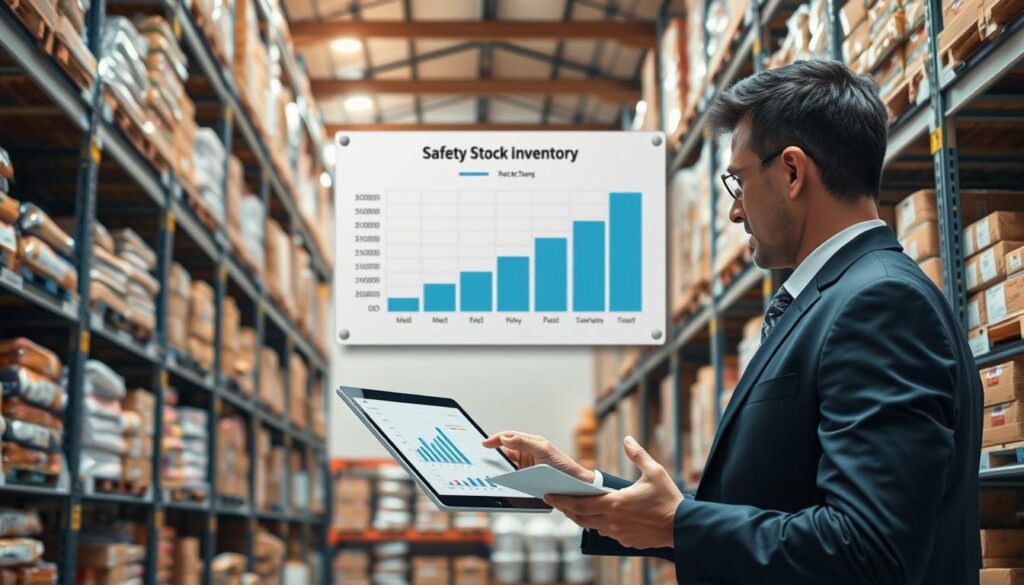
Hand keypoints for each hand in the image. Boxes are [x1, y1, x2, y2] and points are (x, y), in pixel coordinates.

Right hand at [481, 430, 593, 482]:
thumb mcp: (543, 451)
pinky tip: (502, 480)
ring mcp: (527, 467)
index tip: (485, 444)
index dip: (496, 439)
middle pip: (505, 452)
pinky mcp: (527, 479)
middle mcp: (527, 453)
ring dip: (500, 468)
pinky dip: (506, 478)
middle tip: (484, 460)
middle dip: (495, 454)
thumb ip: (524, 443)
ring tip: (490, 471)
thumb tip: (505, 438)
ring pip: (508, 465)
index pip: (509, 437)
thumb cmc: (563, 465)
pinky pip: (512, 477)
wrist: (575, 485)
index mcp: (531, 443)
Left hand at [545, 436, 682, 549]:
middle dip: (565, 509)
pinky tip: (599, 518)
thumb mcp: (654, 472)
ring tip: (574, 507)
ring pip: (592, 526)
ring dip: (581, 517)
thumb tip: (627, 439)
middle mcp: (612, 521)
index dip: (562, 500)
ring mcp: (619, 533)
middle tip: (554, 501)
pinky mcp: (626, 541)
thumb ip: (637, 455)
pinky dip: (598, 525)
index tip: (549, 494)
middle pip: (580, 517)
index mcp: (615, 503)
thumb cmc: (669, 500)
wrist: (683, 527)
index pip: (580, 504)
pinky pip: (606, 533)